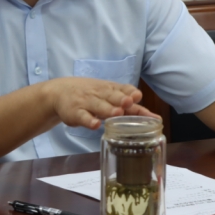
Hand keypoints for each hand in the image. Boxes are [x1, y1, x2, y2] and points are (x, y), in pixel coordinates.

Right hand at [43, 77, 157, 129]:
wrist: (59, 92)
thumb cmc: (91, 95)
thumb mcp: (109, 96)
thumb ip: (130, 107)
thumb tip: (154, 117)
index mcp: (110, 89)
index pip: (123, 90)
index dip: (130, 93)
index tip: (138, 97)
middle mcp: (100, 94)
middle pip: (112, 96)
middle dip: (121, 100)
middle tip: (129, 103)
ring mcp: (87, 103)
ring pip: (99, 106)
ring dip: (108, 109)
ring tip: (117, 113)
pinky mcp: (75, 113)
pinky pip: (83, 117)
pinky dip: (89, 120)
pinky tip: (95, 124)